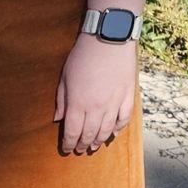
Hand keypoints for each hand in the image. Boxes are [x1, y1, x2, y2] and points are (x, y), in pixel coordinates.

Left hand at [54, 34, 137, 154]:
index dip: (69, 143)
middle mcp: (97, 107)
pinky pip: (124, 118)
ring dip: (100, 140)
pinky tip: (114, 133)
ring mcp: (114, 102)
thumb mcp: (65, 76)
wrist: (109, 38)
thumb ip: (62, 100)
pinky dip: (119, 129)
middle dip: (83, 144)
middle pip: (89, 134)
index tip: (66, 149)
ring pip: (107, 130)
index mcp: (78, 103)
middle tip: (80, 149)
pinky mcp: (128, 96)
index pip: (73, 132)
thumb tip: (58, 118)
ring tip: (94, 145)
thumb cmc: (83, 55)